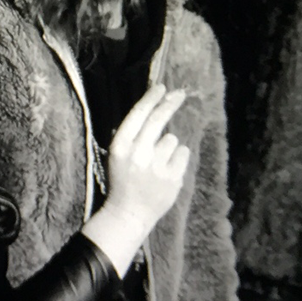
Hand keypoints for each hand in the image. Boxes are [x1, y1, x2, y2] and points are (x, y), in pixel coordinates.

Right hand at [103, 84, 190, 230]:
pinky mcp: (173, 177)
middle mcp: (138, 153)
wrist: (129, 213)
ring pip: (172, 139)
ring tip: (156, 163)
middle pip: (158, 120)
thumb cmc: (124, 180)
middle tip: (179, 94)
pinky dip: (177, 159)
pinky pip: (182, 154)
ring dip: (168, 146)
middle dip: (170, 103)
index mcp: (121, 146)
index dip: (151, 98)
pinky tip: (166, 170)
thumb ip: (133, 135)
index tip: (161, 87)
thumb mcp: (118, 155)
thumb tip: (153, 107)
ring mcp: (157, 166)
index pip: (138, 114)